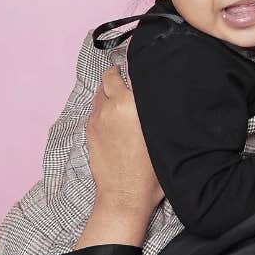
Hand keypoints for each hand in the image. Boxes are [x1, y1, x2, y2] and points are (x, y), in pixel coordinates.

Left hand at [84, 68, 164, 219]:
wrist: (125, 196)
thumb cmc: (151, 173)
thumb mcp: (164, 137)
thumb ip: (159, 110)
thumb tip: (161, 93)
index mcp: (134, 104)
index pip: (132, 69)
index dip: (136, 62)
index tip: (142, 58)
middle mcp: (113, 106)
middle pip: (111, 75)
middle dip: (119, 75)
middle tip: (130, 79)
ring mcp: (98, 117)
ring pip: (101, 92)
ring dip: (110, 91)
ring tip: (122, 100)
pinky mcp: (90, 129)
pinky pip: (96, 108)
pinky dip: (104, 107)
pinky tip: (115, 119)